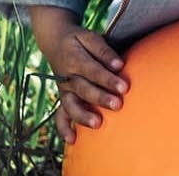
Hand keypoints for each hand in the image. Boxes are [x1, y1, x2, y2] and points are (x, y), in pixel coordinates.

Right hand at [29, 6, 126, 144]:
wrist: (54, 41)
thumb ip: (103, 50)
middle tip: (118, 105)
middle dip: (100, 98)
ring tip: (97, 124)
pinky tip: (72, 140)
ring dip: (82, 115)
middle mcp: (66, 76)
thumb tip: (119, 65)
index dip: (107, 79)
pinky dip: (63, 128)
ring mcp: (64, 89)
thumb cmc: (78, 40)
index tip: (124, 87)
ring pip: (70, 104)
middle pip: (83, 89)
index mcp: (74, 59)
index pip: (92, 70)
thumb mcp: (89, 37)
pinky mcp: (63, 98)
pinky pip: (60, 115)